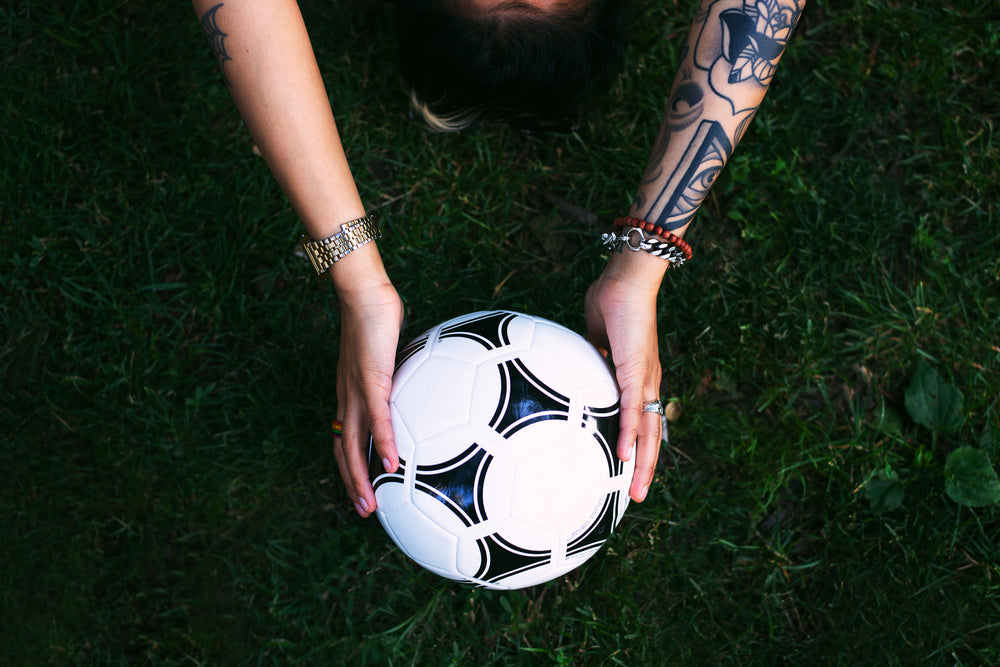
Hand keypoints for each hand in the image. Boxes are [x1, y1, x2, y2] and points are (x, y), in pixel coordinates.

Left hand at [332, 273, 403, 517]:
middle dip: (352, 484)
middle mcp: (347, 398)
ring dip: (361, 477)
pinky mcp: (371, 381)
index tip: (362, 488)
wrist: (365, 294)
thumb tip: (414, 376)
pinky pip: (378, 419)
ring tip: (370, 503)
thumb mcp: (386, 352)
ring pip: (352, 444)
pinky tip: (393, 463)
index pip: (343, 438)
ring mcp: (356, 391)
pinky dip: (383, 443)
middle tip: (365, 510)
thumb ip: (395, 371)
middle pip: (342, 450)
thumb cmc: (375, 317)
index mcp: (349, 393)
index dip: (349, 466)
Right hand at [585, 250, 667, 502]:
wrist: (625, 281)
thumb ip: (591, 358)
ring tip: (637, 490)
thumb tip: (576, 370)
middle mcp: (647, 383)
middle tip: (638, 495)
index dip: (639, 446)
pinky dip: (630, 435)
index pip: (642, 420)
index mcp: (638, 377)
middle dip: (646, 468)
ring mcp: (644, 380)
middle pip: (651, 435)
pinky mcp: (636, 372)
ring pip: (648, 431)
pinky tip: (625, 456)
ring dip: (644, 463)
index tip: (630, 470)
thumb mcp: (597, 339)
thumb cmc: (612, 302)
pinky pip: (633, 411)